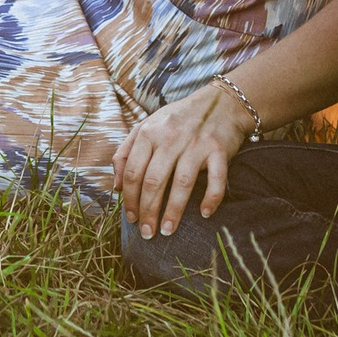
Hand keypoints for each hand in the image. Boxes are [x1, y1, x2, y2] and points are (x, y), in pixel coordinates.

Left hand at [115, 83, 249, 238]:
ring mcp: (196, 144)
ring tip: (168, 231)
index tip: (132, 218)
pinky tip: (204, 214)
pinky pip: (216, 179)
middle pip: (154, 181)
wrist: (221, 102)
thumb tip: (116, 187)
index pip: (133, 172)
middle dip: (148, 211)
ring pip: (181, 183)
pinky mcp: (219, 150)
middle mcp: (171, 137)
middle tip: (147, 234)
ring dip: (173, 211)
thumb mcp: (147, 127)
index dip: (130, 199)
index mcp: (149, 132)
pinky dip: (211, 198)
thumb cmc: (179, 119)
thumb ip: (126, 153)